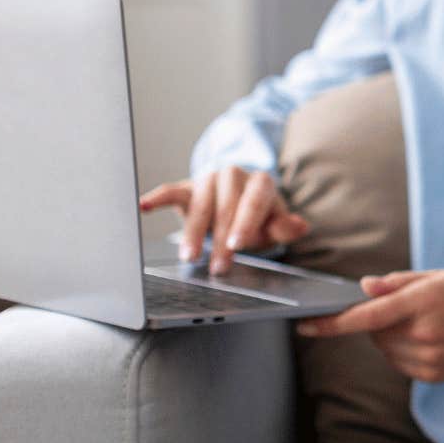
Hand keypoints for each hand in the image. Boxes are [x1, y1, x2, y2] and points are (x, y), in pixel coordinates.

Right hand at [140, 168, 311, 274]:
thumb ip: (286, 227)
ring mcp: (208, 180)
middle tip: (218, 267)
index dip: (244, 224)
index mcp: (261, 182)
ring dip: (193, 233)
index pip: (253, 202)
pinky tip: (144, 206)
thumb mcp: (277, 224)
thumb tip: (299, 225)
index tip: (236, 245)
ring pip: (200, 205)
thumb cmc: (260, 216)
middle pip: (226, 207)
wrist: (241, 199)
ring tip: (190, 257)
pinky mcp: (187, 187)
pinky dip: (157, 198)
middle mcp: (234, 175)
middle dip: (221, 239)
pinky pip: (171, 191)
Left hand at [296, 270, 443, 382]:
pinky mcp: (431, 375)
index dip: (333, 322)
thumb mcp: (435, 277)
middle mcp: (423, 334)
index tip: (306, 324)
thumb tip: (363, 288)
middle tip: (405, 311)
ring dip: (390, 338)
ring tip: (422, 326)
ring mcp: (428, 358)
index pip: (367, 316)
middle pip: (374, 333)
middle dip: (378, 321)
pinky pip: (399, 364)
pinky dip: (403, 352)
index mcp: (422, 303)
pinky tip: (428, 341)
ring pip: (385, 350)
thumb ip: (396, 282)